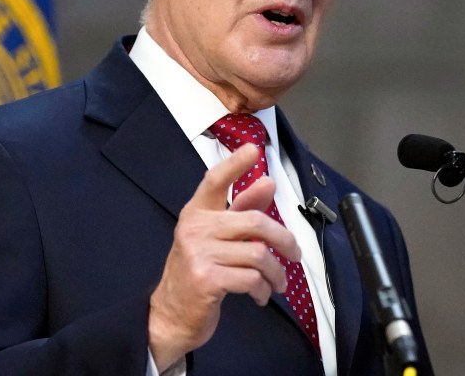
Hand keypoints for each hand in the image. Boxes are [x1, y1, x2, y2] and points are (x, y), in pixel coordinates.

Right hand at [148, 144, 300, 371]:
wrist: (170, 314)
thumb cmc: (198, 270)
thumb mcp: (217, 237)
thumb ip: (242, 209)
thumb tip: (268, 182)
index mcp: (197, 212)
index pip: (215, 180)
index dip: (234, 164)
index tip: (253, 149)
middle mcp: (195, 228)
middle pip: (253, 221)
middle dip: (283, 239)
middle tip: (294, 253)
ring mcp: (199, 253)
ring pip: (257, 254)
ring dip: (275, 272)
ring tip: (277, 282)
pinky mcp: (206, 279)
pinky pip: (251, 278)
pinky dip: (263, 289)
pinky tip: (259, 294)